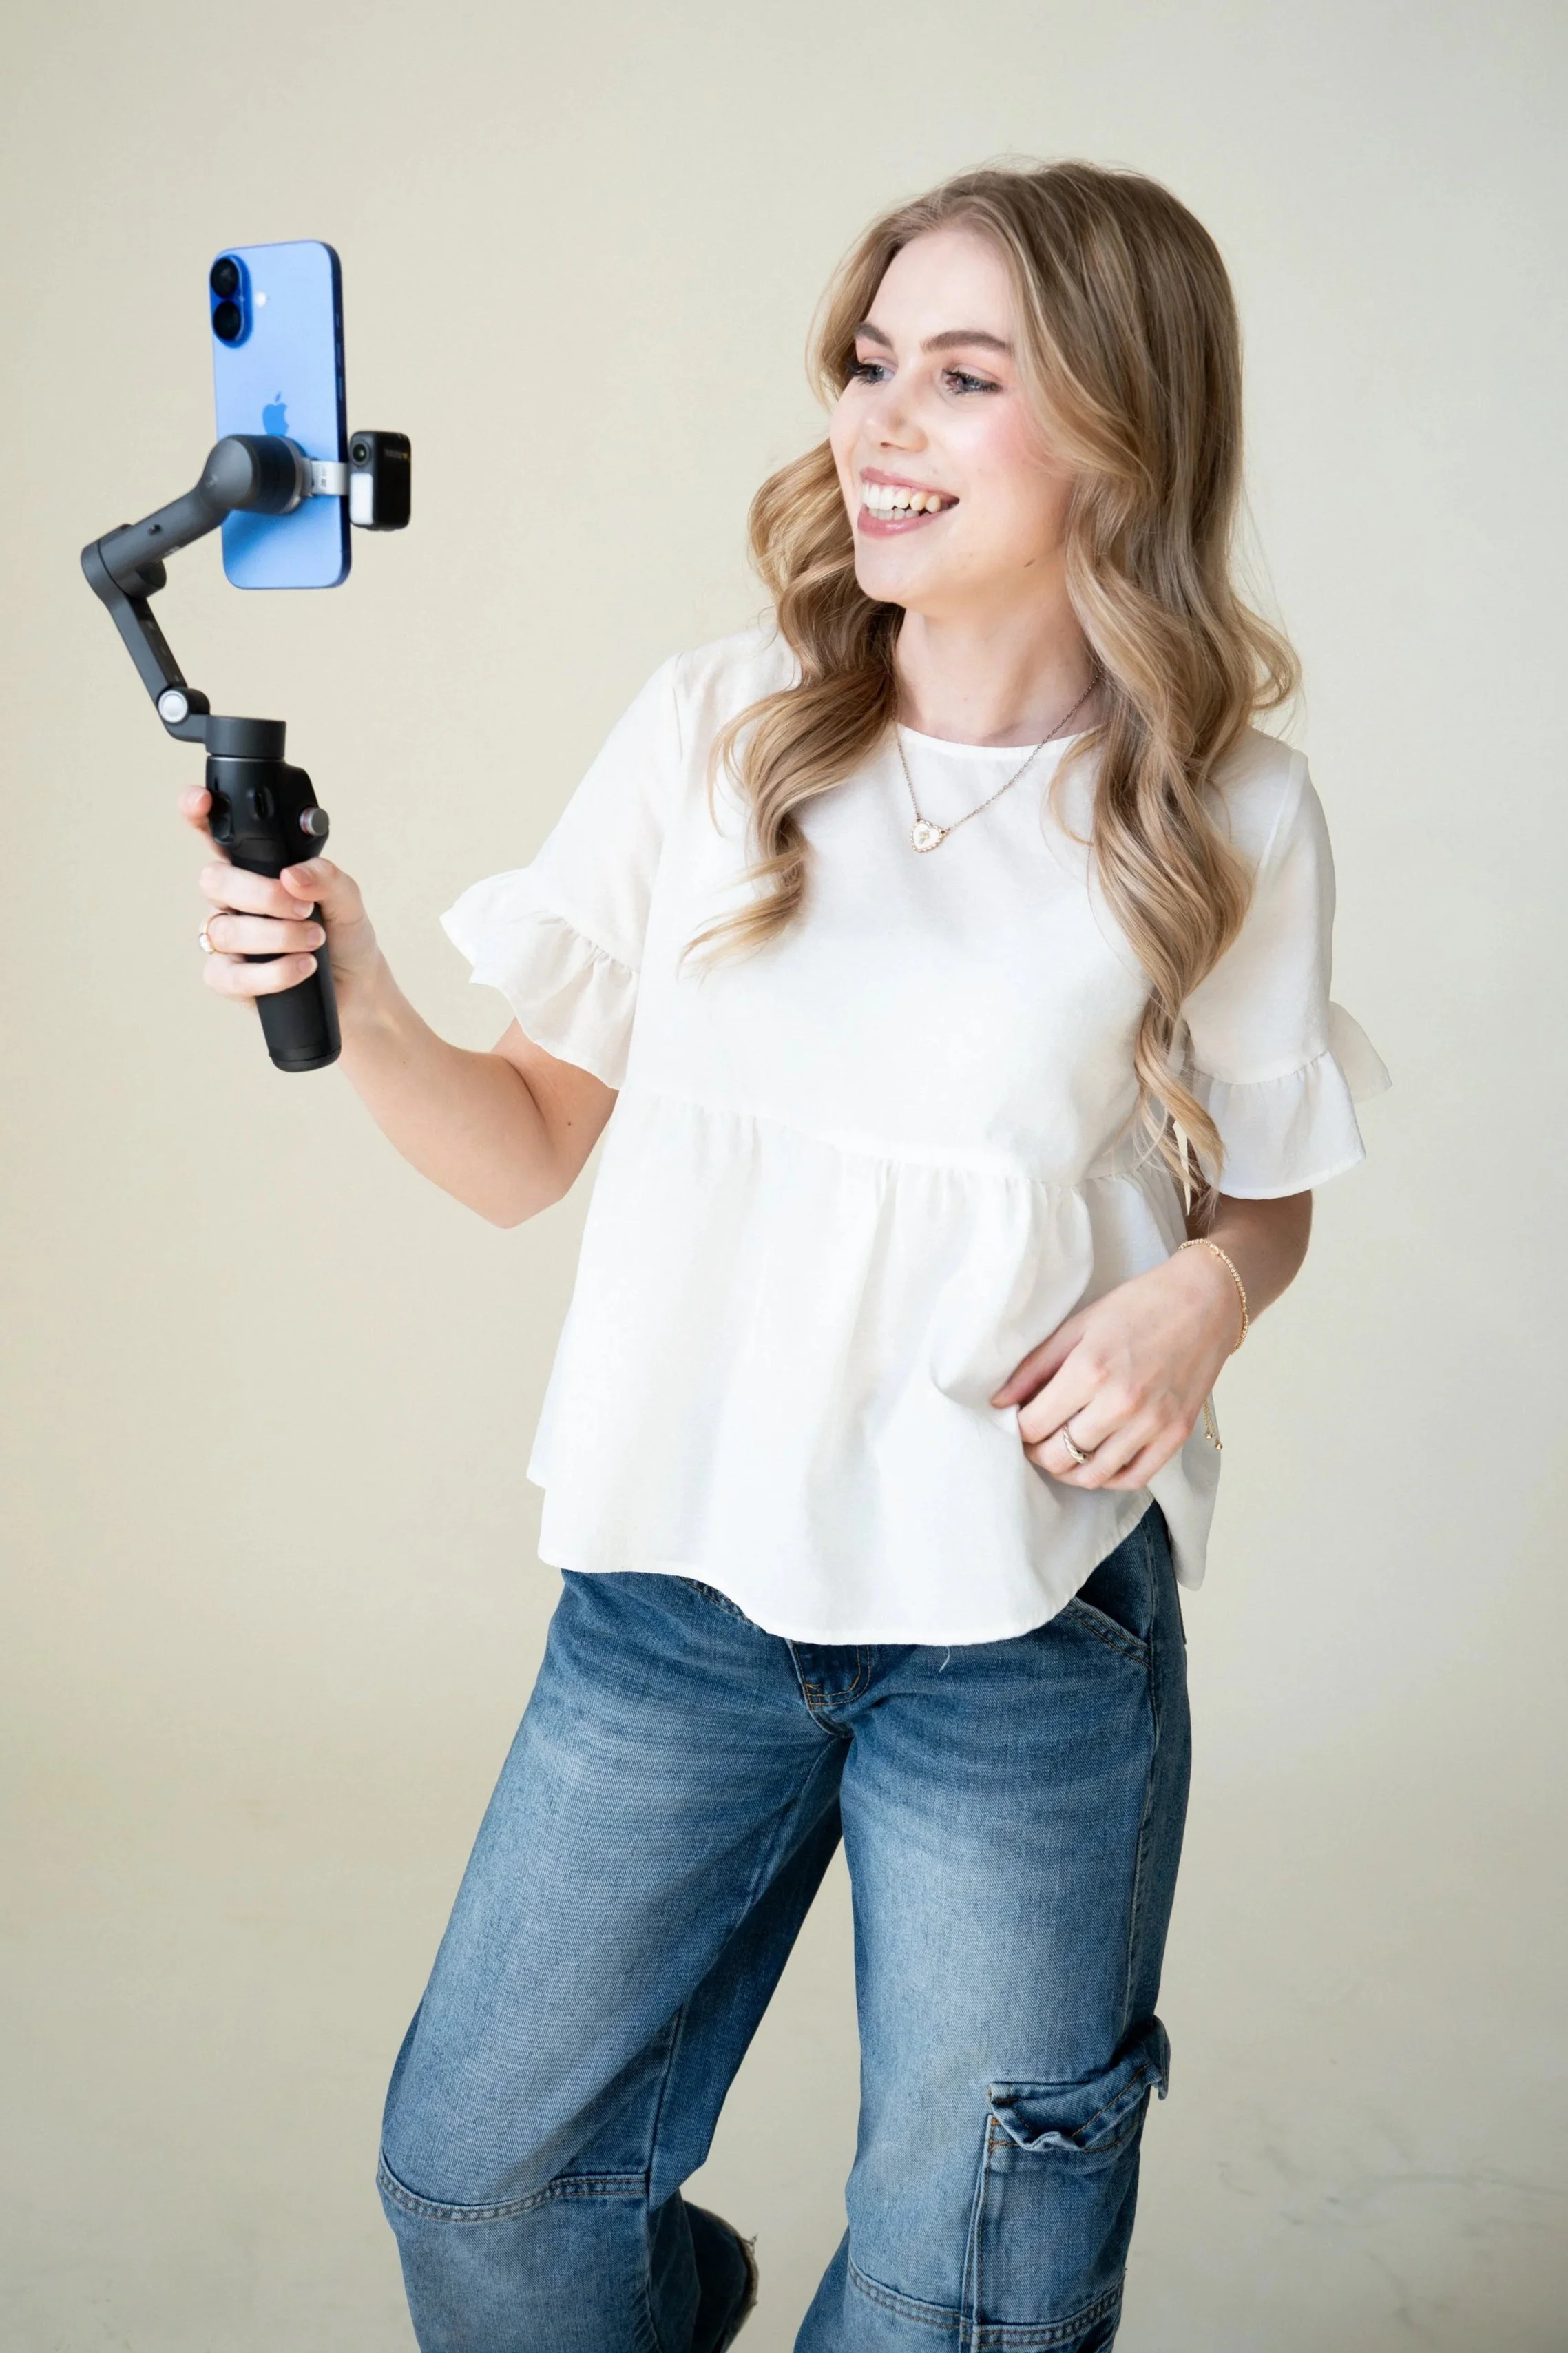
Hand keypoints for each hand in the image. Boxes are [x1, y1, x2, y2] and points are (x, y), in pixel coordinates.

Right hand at [180, 784, 380, 1004]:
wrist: (358, 988)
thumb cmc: (345, 936)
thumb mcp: (348, 900)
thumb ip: (326, 877)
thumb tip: (291, 876)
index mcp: (255, 868)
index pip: (215, 834)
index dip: (198, 813)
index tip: (202, 801)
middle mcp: (233, 900)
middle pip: (215, 881)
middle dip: (262, 895)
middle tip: (304, 908)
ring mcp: (228, 939)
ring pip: (225, 929)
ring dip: (277, 935)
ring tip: (316, 940)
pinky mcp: (230, 979)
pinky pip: (229, 976)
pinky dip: (272, 973)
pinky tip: (302, 967)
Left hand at [990, 1247, 1241, 1489]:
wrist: (1205, 1301)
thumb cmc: (1138, 1306)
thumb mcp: (1078, 1325)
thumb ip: (1034, 1366)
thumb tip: (998, 1401)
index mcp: (1090, 1369)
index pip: (1034, 1424)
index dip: (1018, 1429)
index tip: (1018, 1422)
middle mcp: (1120, 1402)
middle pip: (1058, 1455)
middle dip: (1037, 1452)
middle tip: (1035, 1440)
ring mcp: (1152, 1423)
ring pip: (1092, 1475)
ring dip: (1068, 1470)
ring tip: (1062, 1452)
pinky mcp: (1176, 1435)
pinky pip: (1132, 1478)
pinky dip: (1108, 1478)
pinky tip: (1097, 1461)